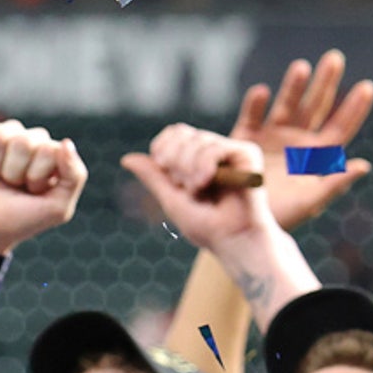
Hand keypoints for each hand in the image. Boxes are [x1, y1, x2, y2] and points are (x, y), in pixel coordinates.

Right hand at [0, 120, 87, 255]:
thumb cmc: (20, 219)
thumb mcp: (57, 208)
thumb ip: (74, 176)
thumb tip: (66, 143)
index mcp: (53, 155)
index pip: (49, 149)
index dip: (36, 175)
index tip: (31, 192)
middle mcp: (31, 141)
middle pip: (24, 142)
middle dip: (15, 172)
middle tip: (12, 187)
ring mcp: (6, 136)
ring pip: (1, 138)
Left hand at [122, 124, 274, 254]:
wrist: (234, 239)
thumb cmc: (206, 225)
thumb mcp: (171, 199)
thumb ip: (153, 176)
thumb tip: (125, 158)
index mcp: (197, 159)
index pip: (174, 133)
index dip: (162, 147)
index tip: (163, 169)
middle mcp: (215, 151)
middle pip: (182, 133)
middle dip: (173, 159)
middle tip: (182, 185)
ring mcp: (231, 152)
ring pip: (197, 140)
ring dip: (188, 168)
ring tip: (197, 190)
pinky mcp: (247, 154)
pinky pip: (215, 147)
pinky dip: (203, 164)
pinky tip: (205, 182)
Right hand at [232, 50, 372, 229]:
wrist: (239, 222)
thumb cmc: (280, 217)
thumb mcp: (310, 202)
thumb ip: (334, 183)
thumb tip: (363, 165)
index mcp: (318, 156)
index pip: (340, 127)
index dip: (354, 108)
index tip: (367, 87)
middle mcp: (297, 141)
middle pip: (315, 107)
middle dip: (325, 83)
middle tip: (335, 58)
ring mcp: (271, 138)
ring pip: (285, 106)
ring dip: (293, 87)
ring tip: (301, 67)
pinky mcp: (244, 139)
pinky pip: (251, 118)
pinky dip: (255, 105)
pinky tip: (261, 92)